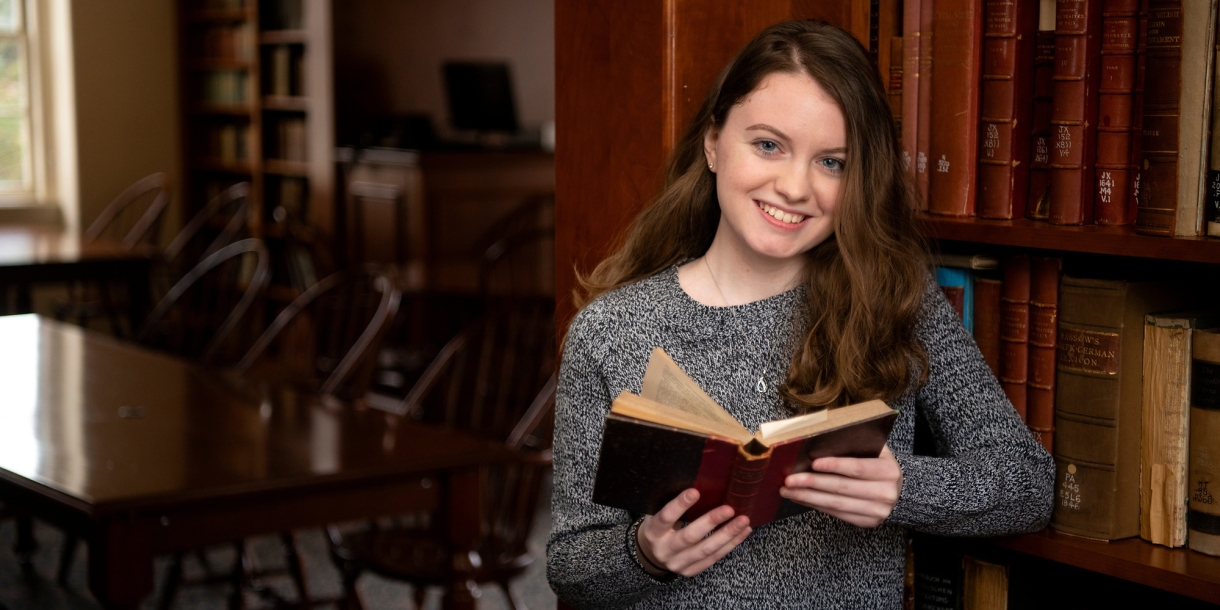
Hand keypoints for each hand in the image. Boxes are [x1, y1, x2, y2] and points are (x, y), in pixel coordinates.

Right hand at [636, 489, 751, 576]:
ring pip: (706, 550)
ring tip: (743, 521)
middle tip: (730, 509)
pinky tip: (743, 532)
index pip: (666, 517)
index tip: (695, 491)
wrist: (653, 555)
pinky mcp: (690, 571)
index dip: (680, 505)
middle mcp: (664, 549)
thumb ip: (673, 503)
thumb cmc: (660, 527)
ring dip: (727, 535)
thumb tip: (700, 481)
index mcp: (653, 531)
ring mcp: (677, 563)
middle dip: (711, 522)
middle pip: (690, 536)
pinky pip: (714, 558)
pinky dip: (730, 545)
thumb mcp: (658, 513)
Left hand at [780, 445, 902, 527]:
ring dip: (808, 497)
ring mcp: (876, 511)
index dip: (835, 465)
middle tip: (790, 480)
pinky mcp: (866, 522)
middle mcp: (884, 493)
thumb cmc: (880, 465)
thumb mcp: (877, 451)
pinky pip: (837, 514)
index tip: (813, 463)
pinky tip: (801, 498)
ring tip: (788, 491)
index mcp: (888, 471)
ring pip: (836, 504)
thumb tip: (821, 440)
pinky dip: (816, 506)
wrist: (901, 491)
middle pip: (842, 488)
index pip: (858, 468)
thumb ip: (856, 445)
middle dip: (813, 484)